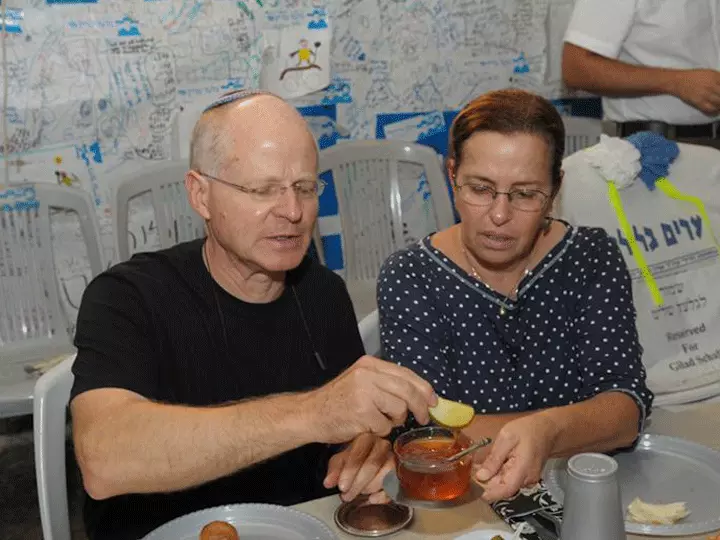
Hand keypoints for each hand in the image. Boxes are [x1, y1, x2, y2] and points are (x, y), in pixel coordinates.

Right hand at [308, 355, 435, 443]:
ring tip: (379, 421)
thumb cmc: (337, 401)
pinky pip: (385, 426)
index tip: (433, 400)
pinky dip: (379, 431)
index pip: (406, 373)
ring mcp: (364, 393)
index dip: (424, 388)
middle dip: (420, 407)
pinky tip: (366, 427)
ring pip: (399, 409)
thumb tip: (419, 393)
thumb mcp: (360, 381)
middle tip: (423, 418)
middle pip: (408, 391)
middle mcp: (367, 375)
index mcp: (369, 364)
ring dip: (394, 421)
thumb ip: (385, 382)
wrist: (310, 413)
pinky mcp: (361, 413)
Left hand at [324, 433, 393, 502]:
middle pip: (372, 465)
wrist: (366, 457)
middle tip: (347, 495)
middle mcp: (382, 445)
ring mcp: (392, 458)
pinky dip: (383, 495)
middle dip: (358, 483)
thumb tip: (329, 483)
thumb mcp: (340, 461)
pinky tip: (372, 499)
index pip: (359, 454)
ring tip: (359, 493)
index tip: (342, 486)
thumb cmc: (354, 456)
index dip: (350, 472)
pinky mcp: (399, 473)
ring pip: (386, 474)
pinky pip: (395, 486)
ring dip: (370, 488)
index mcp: (366, 438)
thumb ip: (334, 470)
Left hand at [475, 413, 558, 501]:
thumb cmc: (527, 430)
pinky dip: (497, 475)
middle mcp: (526, 479)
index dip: (488, 493)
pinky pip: (508, 480)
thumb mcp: (507, 438)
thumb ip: (494, 458)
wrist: (547, 430)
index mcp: (523, 470)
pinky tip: (488, 466)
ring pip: (504, 485)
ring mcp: (526, 480)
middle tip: (470, 472)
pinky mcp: (524, 477)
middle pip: (503, 489)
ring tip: (477, 467)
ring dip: (490, 479)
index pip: (505, 490)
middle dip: (485, 483)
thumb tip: (481, 476)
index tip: (473, 488)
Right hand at [673, 69, 719, 115]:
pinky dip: (715, 110)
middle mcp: (711, 86)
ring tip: (718, 103)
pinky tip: (716, 109)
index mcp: (716, 77)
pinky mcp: (699, 102)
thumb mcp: (711, 73)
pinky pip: (710, 109)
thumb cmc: (695, 76)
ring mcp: (705, 95)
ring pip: (719, 103)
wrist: (679, 81)